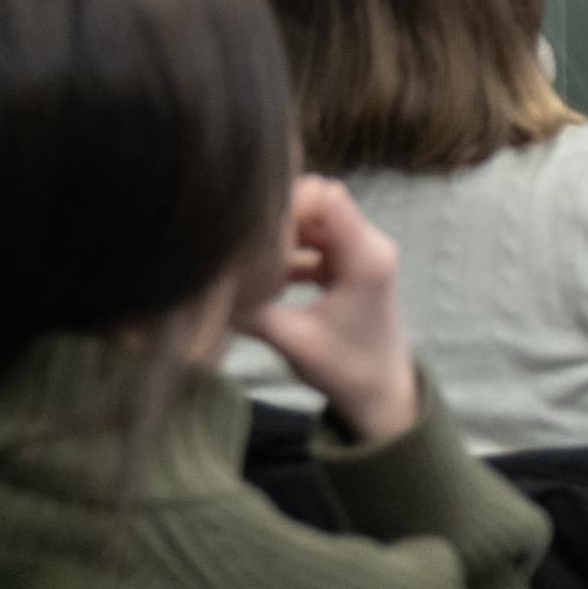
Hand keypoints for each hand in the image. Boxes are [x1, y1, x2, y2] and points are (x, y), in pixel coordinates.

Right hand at [244, 175, 419, 443]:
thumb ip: (251, 310)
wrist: (382, 392)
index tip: (255, 232)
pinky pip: (315, 245)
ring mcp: (361, 254)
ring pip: (312, 226)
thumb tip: (206, 287)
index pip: (326, 196)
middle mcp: (369, 245)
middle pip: (316, 207)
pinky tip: (266, 285)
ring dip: (281, 245)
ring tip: (253, 274)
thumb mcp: (292, 341)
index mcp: (365, 257)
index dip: (288, 203)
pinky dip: (289, 259)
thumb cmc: (346, 369)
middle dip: (278, 225)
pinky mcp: (351, 266)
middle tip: (246, 254)